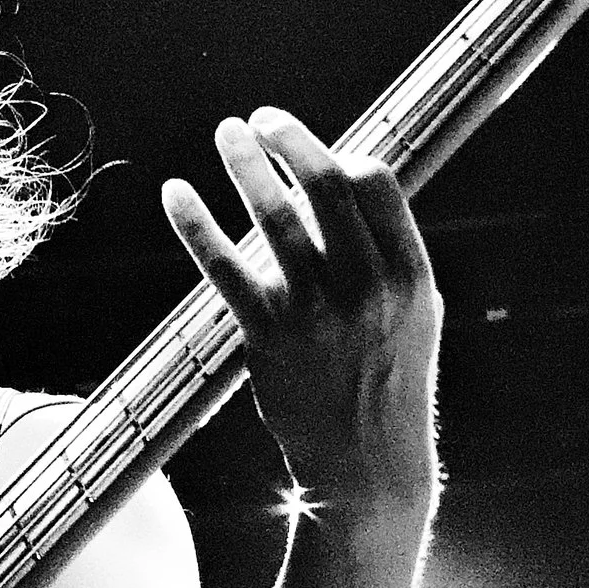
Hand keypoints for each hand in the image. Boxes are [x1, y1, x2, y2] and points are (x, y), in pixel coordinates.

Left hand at [162, 109, 439, 510]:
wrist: (367, 468)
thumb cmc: (389, 382)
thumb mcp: (413, 316)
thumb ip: (383, 254)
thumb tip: (343, 184)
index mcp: (410, 277)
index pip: (376, 185)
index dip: (342, 156)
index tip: (316, 153)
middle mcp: (365, 288)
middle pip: (325, 186)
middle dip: (290, 140)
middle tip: (263, 119)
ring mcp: (315, 311)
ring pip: (272, 217)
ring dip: (244, 165)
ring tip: (226, 132)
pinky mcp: (266, 337)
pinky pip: (223, 267)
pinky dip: (194, 224)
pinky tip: (174, 193)